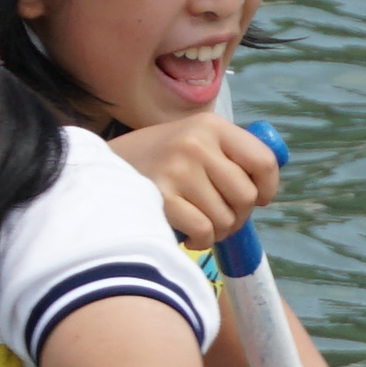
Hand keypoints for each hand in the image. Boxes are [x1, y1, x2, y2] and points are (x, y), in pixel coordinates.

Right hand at [107, 110, 279, 251]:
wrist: (98, 169)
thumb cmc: (153, 160)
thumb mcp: (190, 139)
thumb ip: (225, 154)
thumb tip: (263, 188)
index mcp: (210, 126)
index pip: (264, 160)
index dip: (267, 188)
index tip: (257, 199)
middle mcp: (195, 143)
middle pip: (245, 196)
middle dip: (238, 216)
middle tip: (222, 218)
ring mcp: (177, 169)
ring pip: (225, 218)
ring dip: (218, 231)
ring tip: (201, 225)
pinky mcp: (160, 196)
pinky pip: (203, 231)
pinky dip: (201, 240)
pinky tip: (189, 235)